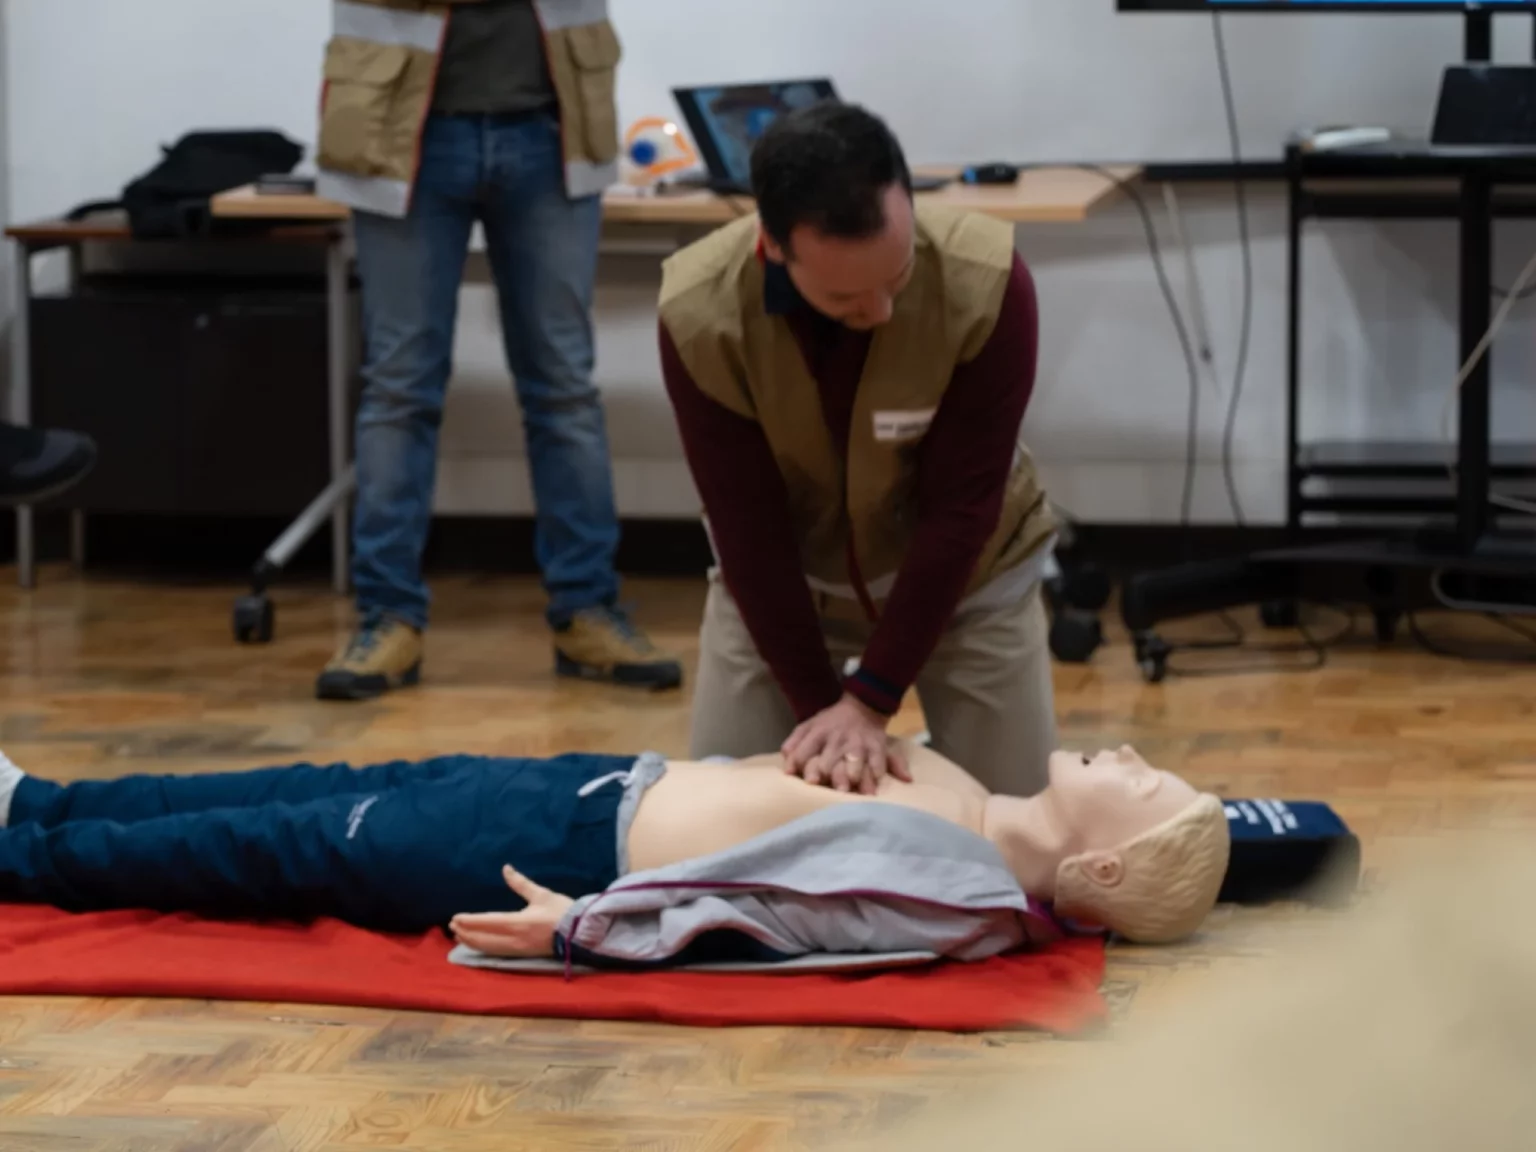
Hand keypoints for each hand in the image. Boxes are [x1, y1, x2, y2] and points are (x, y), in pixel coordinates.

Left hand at [449, 865, 573, 958]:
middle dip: (465, 932)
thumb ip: (520, 883)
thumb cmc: (562, 911)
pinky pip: (496, 952)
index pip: (487, 922)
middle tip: (452, 925)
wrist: (580, 933)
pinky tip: (477, 944)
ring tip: (459, 935)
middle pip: (483, 938)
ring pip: (487, 948)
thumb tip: (506, 869)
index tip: (455, 917)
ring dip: (471, 941)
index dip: (469, 921)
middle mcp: (514, 939)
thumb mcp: (541, 894)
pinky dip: (482, 948)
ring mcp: (517, 950)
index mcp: (518, 923)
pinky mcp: (521, 955)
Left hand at [781, 694, 911, 793]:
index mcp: (817, 734)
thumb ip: (793, 744)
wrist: (862, 707)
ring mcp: (858, 744)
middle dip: (828, 775)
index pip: (803, 752)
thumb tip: (786, 771)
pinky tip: (873, 785)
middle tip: (828, 790)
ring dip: (853, 775)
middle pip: (829, 761)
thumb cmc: (830, 723)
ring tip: (851, 791)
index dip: (801, 765)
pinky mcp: (877, 747)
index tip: (805, 781)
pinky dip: (876, 773)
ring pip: (855, 762)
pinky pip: (878, 762)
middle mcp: (836, 739)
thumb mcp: (808, 727)